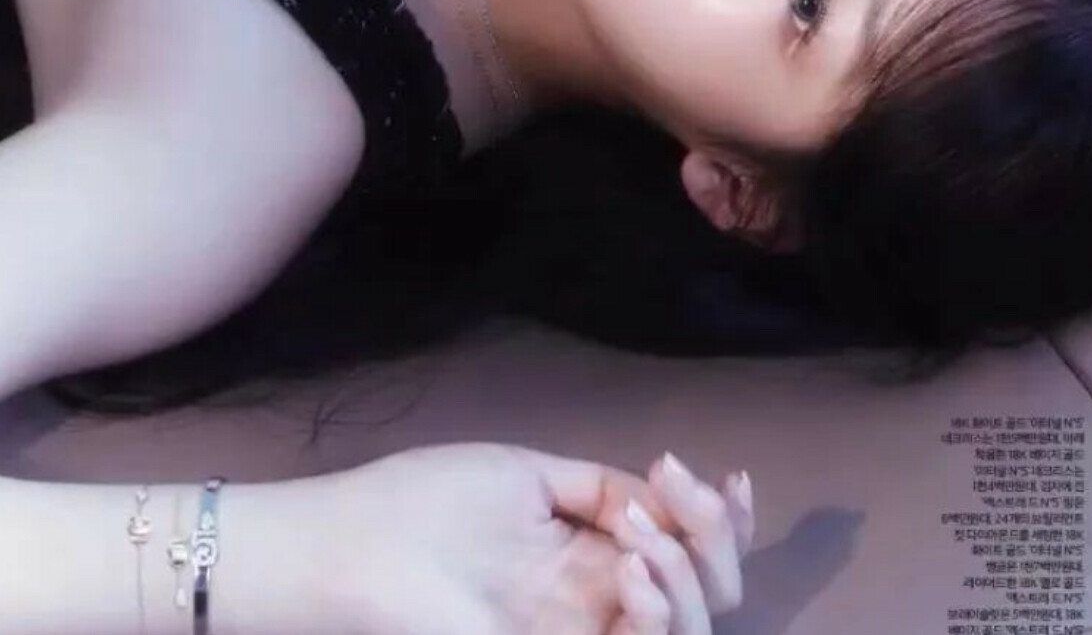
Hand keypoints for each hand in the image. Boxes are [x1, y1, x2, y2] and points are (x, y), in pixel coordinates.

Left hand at [322, 441, 754, 634]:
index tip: (730, 479)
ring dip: (687, 571)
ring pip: (693, 630)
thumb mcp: (525, 478)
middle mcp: (600, 602)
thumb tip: (659, 492)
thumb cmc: (426, 504)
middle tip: (678, 483)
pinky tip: (630, 564)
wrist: (355, 548)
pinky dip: (659, 612)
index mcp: (590, 555)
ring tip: (637, 530)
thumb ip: (596, 486)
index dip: (724, 524)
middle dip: (716, 537)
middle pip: (709, 594)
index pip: (685, 551)